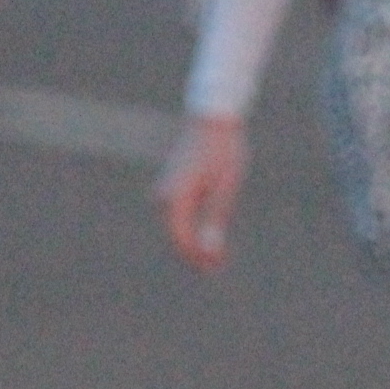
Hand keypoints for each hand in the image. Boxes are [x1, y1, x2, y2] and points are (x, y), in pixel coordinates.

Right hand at [158, 113, 247, 269]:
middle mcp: (164, 195)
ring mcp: (165, 190)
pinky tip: (211, 232)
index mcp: (175, 196)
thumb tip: (208, 252)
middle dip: (196, 252)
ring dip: (195, 241)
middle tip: (218, 266)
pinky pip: (180, 215)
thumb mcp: (225, 188)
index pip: (180, 237)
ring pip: (178, 226)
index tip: (214, 268)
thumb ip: (215, 220)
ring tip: (218, 255)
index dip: (196, 256)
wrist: (214, 120)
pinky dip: (194, 226)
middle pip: (177, 234)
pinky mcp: (172, 187)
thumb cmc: (223, 152)